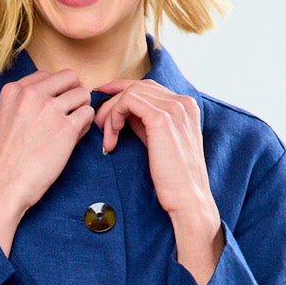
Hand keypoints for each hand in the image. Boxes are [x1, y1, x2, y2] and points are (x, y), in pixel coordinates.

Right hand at [0, 69, 93, 255]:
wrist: (6, 183)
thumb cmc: (5, 158)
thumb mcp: (4, 118)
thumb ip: (23, 102)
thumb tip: (50, 97)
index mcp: (14, 90)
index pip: (46, 75)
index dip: (55, 90)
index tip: (53, 106)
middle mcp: (32, 95)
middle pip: (69, 77)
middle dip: (73, 92)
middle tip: (70, 111)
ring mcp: (50, 110)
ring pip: (82, 94)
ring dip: (81, 110)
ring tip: (71, 128)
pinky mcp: (66, 128)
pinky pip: (88, 114)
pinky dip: (85, 126)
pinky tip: (73, 138)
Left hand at [95, 79, 223, 284]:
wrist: (187, 198)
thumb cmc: (173, 179)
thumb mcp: (158, 144)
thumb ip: (146, 125)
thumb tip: (124, 115)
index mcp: (185, 106)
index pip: (148, 86)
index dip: (122, 89)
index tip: (102, 96)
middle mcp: (182, 102)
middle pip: (138, 86)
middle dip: (112, 100)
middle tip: (97, 122)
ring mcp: (174, 108)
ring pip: (130, 93)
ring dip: (110, 112)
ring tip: (105, 136)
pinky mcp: (162, 119)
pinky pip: (128, 103)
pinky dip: (114, 117)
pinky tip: (111, 138)